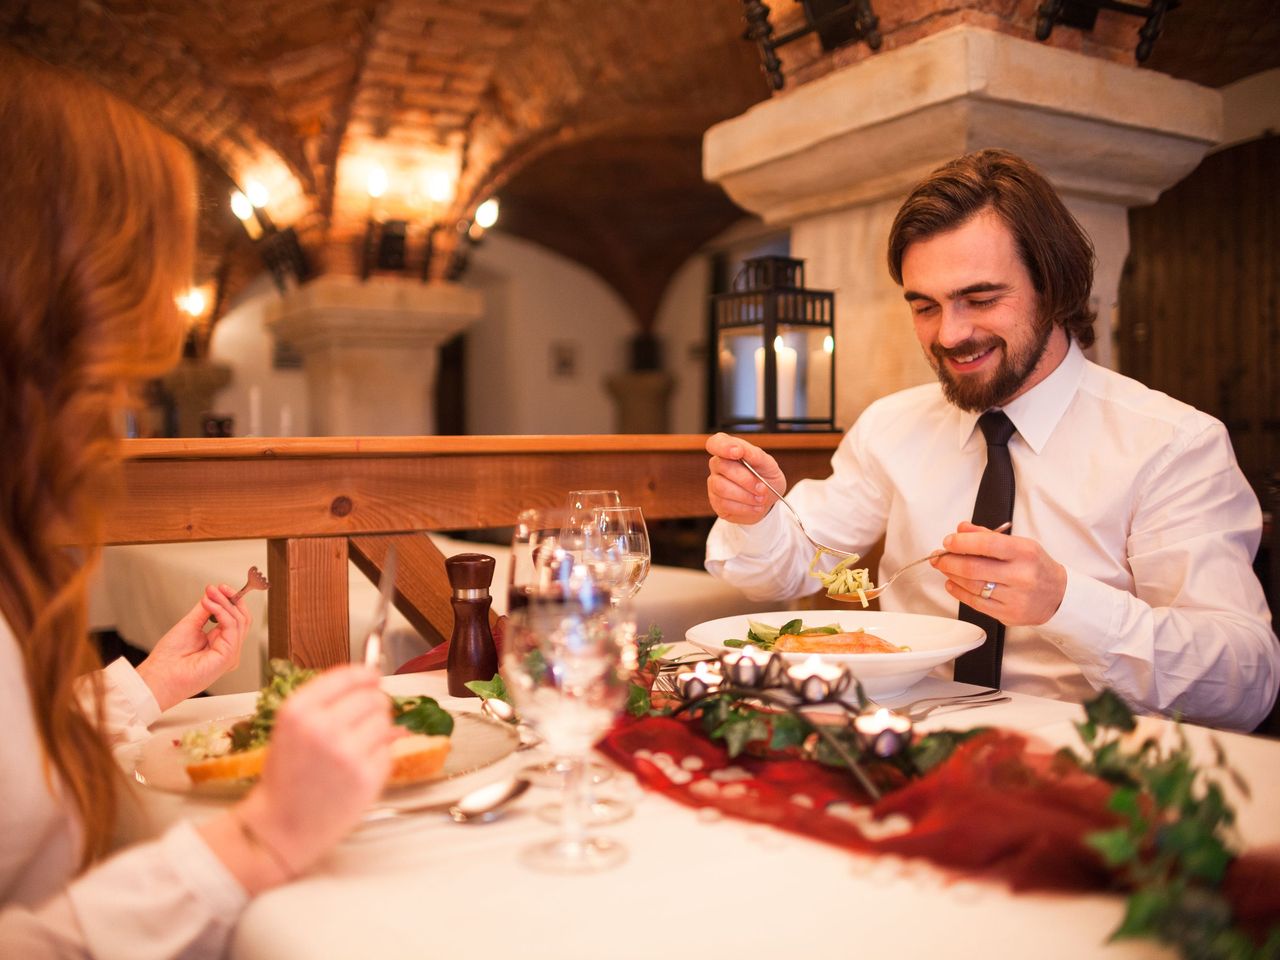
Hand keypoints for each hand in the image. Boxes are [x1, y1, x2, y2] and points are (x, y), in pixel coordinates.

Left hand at [136, 584, 249, 710]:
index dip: (232, 602)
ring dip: (225, 603)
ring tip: (211, 593)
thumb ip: (204, 611)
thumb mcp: (189, 626)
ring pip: (240, 621)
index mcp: (221, 644)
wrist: (159, 676)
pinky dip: (222, 612)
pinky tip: (209, 604)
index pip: (236, 619)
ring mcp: (230, 654)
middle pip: (243, 619)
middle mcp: (229, 650)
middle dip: (232, 599)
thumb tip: (213, 593)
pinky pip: (232, 628)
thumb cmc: (169, 659)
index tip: (221, 588)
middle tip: (218, 587)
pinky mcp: (228, 657)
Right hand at [235, 666, 397, 874]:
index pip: (347, 676)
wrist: (280, 826)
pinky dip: (380, 755)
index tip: (372, 675)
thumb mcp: (291, 729)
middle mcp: (322, 728)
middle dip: (374, 704)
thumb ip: (325, 702)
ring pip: (385, 721)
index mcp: (298, 712)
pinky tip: (358, 767)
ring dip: (379, 729)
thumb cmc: (286, 778)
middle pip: (372, 697)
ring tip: (357, 747)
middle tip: (366, 718)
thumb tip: (369, 679)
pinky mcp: (366, 777)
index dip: (365, 674)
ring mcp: (346, 753)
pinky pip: (388, 751)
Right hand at [705, 432, 785, 524]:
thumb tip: (740, 450)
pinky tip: (754, 507)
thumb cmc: (766, 477)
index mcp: (729, 450)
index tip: (737, 452)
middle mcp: (718, 465)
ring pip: (722, 488)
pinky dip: (744, 507)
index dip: (722, 446)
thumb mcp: (768, 463)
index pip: (715, 443)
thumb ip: (754, 454)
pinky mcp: (716, 502)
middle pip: (722, 467)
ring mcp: (714, 484)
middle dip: (746, 479)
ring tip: (761, 499)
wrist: (768, 500)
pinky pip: (725, 504)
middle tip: (763, 488)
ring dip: (746, 496)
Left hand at [931, 521, 1066, 625]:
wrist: (1057, 596)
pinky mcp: (1008, 615)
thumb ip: (988, 536)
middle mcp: (1021, 575)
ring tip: (944, 566)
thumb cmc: (1034, 566)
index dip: (962, 542)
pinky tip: (952, 582)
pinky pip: (975, 603)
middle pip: (973, 568)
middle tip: (938, 556)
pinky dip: (958, 591)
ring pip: (972, 586)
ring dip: (951, 574)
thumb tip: (961, 529)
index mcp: (1025, 552)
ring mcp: (1015, 598)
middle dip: (949, 560)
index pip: (987, 544)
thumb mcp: (1018, 544)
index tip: (948, 541)